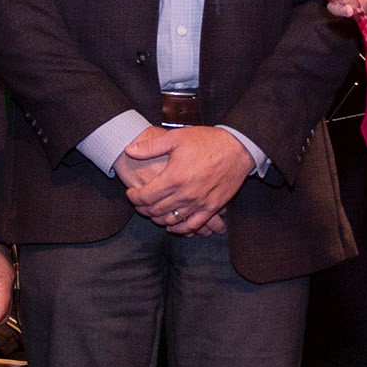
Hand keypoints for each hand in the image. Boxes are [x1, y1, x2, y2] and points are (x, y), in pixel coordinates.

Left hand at [118, 126, 251, 233]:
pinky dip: (180, 228)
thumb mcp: (176, 138)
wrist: (238, 147)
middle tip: (139, 203)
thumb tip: (129, 150)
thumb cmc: (207, 141)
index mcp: (174, 178)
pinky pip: (192, 225)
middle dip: (143, 209)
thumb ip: (151, 146)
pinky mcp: (212, 208)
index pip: (146, 196)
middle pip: (156, 210)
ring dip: (158, 219)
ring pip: (171, 220)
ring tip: (153, 212)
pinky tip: (172, 225)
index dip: (134, 197)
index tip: (131, 193)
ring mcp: (199, 203)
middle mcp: (185, 194)